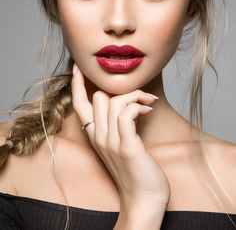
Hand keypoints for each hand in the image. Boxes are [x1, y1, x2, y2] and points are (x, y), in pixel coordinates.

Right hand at [71, 64, 170, 208]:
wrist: (143, 199)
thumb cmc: (135, 169)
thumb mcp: (119, 145)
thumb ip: (115, 126)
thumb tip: (124, 104)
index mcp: (94, 136)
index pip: (79, 105)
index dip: (77, 85)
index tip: (78, 68)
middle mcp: (98, 137)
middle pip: (98, 97)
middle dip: (121, 89)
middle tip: (141, 95)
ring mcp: (111, 142)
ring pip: (113, 101)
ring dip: (135, 96)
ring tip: (148, 104)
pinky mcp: (126, 146)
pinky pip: (125, 114)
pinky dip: (138, 106)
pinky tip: (148, 111)